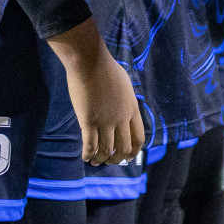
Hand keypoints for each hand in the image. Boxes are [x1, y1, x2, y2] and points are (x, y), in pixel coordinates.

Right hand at [49, 19, 144, 165]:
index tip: (127, 157)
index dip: (133, 151)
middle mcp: (121, 118)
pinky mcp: (88, 121)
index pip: (139, 138)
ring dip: (101, 159)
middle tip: (110, 161)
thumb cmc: (106, 68)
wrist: (90, 61)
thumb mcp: (125, 85)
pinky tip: (85, 157)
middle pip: (124, 148)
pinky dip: (88, 154)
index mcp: (132, 109)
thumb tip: (125, 110)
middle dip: (117, 158)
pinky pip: (90, 145)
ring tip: (95, 162)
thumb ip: (126, 101)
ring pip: (106, 150)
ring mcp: (105, 121)